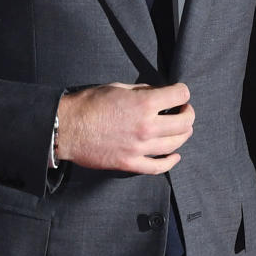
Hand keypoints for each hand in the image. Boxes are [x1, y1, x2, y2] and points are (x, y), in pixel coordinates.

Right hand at [56, 82, 193, 171]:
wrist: (67, 128)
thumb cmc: (89, 104)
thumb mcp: (118, 88)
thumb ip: (142, 92)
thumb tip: (157, 94)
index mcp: (144, 104)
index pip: (180, 95)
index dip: (182, 92)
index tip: (180, 93)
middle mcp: (147, 127)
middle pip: (184, 122)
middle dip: (188, 113)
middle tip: (183, 110)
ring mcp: (140, 148)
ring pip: (175, 144)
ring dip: (183, 134)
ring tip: (181, 129)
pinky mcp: (130, 163)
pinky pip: (158, 167)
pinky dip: (171, 161)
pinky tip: (175, 155)